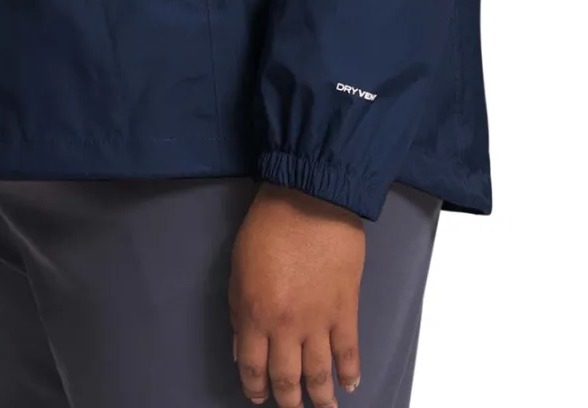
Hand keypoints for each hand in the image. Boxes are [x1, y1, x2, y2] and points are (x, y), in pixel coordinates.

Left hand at [229, 182, 365, 407]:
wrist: (310, 199)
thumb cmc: (268, 225)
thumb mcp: (238, 266)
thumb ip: (238, 309)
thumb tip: (241, 347)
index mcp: (253, 313)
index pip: (253, 367)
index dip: (255, 388)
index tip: (258, 396)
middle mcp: (285, 326)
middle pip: (286, 378)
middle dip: (287, 400)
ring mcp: (318, 321)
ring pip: (319, 374)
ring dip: (320, 398)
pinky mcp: (346, 310)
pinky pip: (348, 352)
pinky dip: (349, 373)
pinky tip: (349, 385)